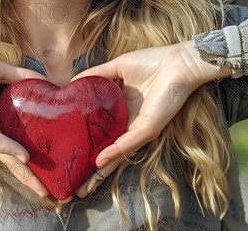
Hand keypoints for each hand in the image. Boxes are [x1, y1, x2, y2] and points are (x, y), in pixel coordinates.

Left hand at [0, 49, 49, 197]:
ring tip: (40, 187)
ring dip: (23, 172)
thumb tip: (44, 78)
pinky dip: (9, 149)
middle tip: (49, 190)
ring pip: (5, 157)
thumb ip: (21, 75)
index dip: (33, 147)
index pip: (17, 136)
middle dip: (30, 174)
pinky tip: (24, 157)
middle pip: (13, 156)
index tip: (52, 158)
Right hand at [72, 41, 229, 197]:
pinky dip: (114, 152)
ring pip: (117, 153)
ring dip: (102, 169)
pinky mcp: (148, 127)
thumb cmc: (152, 62)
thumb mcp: (117, 67)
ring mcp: (138, 127)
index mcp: (122, 107)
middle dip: (94, 167)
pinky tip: (100, 160)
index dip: (88, 138)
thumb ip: (96, 74)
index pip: (102, 128)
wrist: (178, 63)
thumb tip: (72, 82)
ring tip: (85, 185)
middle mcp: (129, 121)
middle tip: (76, 184)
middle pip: (108, 147)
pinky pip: (129, 143)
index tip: (69, 147)